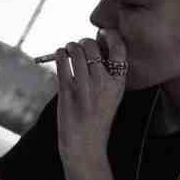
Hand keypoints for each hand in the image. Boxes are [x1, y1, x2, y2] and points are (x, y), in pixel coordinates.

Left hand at [55, 29, 126, 164]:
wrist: (86, 147)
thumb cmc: (98, 119)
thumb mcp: (112, 96)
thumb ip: (107, 74)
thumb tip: (93, 47)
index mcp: (119, 83)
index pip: (119, 48)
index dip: (110, 35)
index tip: (103, 32)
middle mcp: (104, 83)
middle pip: (93, 46)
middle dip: (84, 41)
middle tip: (80, 45)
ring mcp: (85, 88)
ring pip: (76, 51)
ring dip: (70, 46)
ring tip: (69, 49)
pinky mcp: (67, 92)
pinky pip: (62, 62)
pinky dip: (60, 54)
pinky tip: (60, 54)